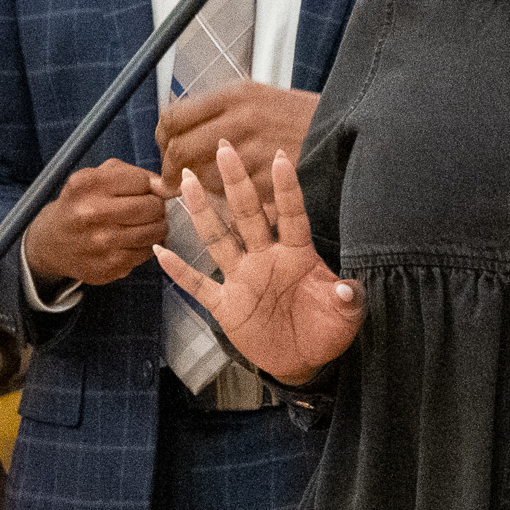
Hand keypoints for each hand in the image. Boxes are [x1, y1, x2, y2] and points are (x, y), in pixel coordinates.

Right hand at [23, 157, 170, 290]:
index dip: (149, 186)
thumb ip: (132, 174)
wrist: (50, 243)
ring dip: (156, 227)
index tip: (144, 191)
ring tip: (145, 224)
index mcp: (86, 185)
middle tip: (150, 209)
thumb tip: (165, 187)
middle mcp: (91, 213)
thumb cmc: (79, 204)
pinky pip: (145, 254)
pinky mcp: (108, 267)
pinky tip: (133, 241)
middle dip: (156, 207)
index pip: (142, 181)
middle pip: (151, 207)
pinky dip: (146, 246)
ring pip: (154, 232)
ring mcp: (100, 244)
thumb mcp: (95, 178)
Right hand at [150, 141, 359, 383]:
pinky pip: (198, 285)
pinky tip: (160, 252)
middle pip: (248, 215)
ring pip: (218, 240)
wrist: (302, 361)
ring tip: (187, 182)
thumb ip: (348, 299)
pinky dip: (180, 271)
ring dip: (202, 213)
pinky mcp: (225, 305)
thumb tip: (346, 287)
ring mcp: (242, 279)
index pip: (290, 216)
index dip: (286, 189)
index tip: (280, 158)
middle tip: (224, 148)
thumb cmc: (327, 330)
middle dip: (236, 183)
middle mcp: (266, 259)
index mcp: (297, 255)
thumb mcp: (346, 316)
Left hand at [157, 79, 320, 193]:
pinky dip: (226, 198)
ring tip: (204, 186)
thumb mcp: (256, 96)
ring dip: (197, 186)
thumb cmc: (296, 117)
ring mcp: (256, 150)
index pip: (173, 117)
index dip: (161, 139)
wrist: (345, 130)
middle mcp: (242, 119)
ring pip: (201, 176)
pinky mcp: (270, 180)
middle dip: (169, 170)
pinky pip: (230, 195)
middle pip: (180, 149)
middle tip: (172, 180)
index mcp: (235, 95)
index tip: (164, 149)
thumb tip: (173, 128)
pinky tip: (233, 193)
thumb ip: (215, 110)